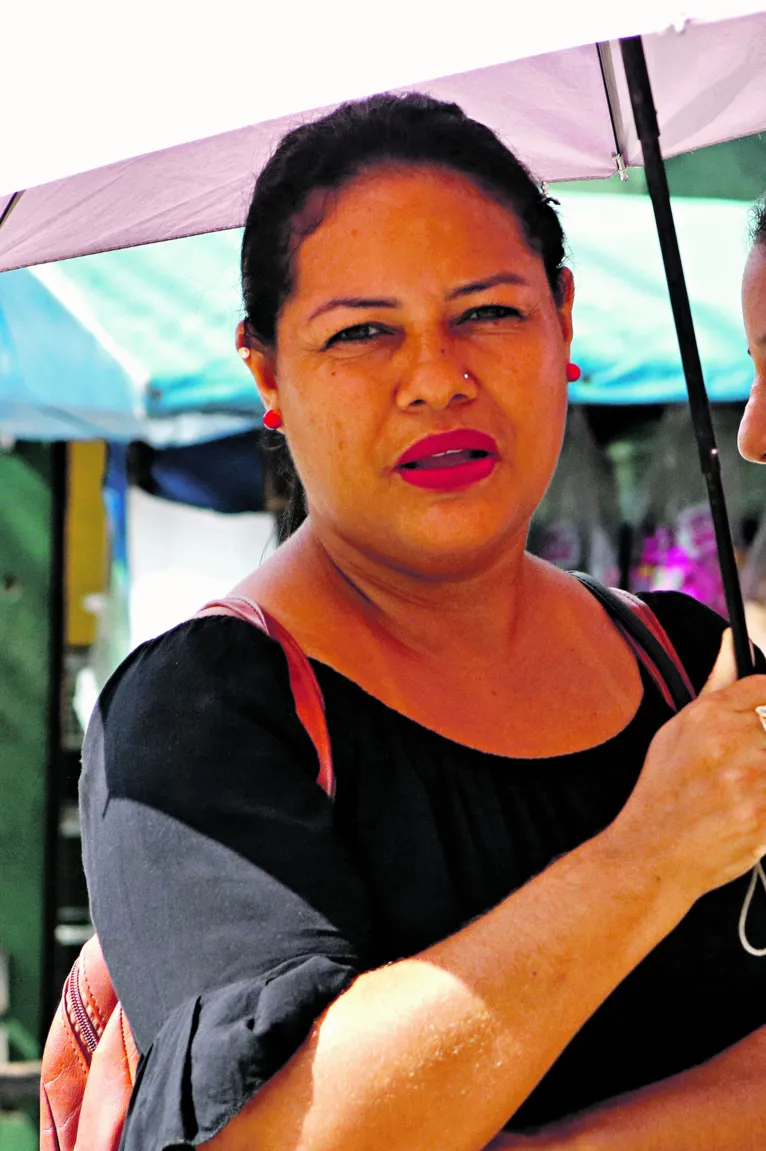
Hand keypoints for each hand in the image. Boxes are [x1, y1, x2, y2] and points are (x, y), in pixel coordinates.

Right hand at [610, 629, 765, 900]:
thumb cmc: (664, 789)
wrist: (651, 854)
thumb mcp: (677, 730)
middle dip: (763, 746)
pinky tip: (749, 809)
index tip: (763, 722)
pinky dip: (765, 807)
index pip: (765, 688)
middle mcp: (729, 741)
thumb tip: (732, 639)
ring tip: (745, 785)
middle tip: (747, 763)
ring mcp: (749, 780)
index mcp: (707, 715)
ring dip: (763, 775)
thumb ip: (717, 685)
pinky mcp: (762, 817)